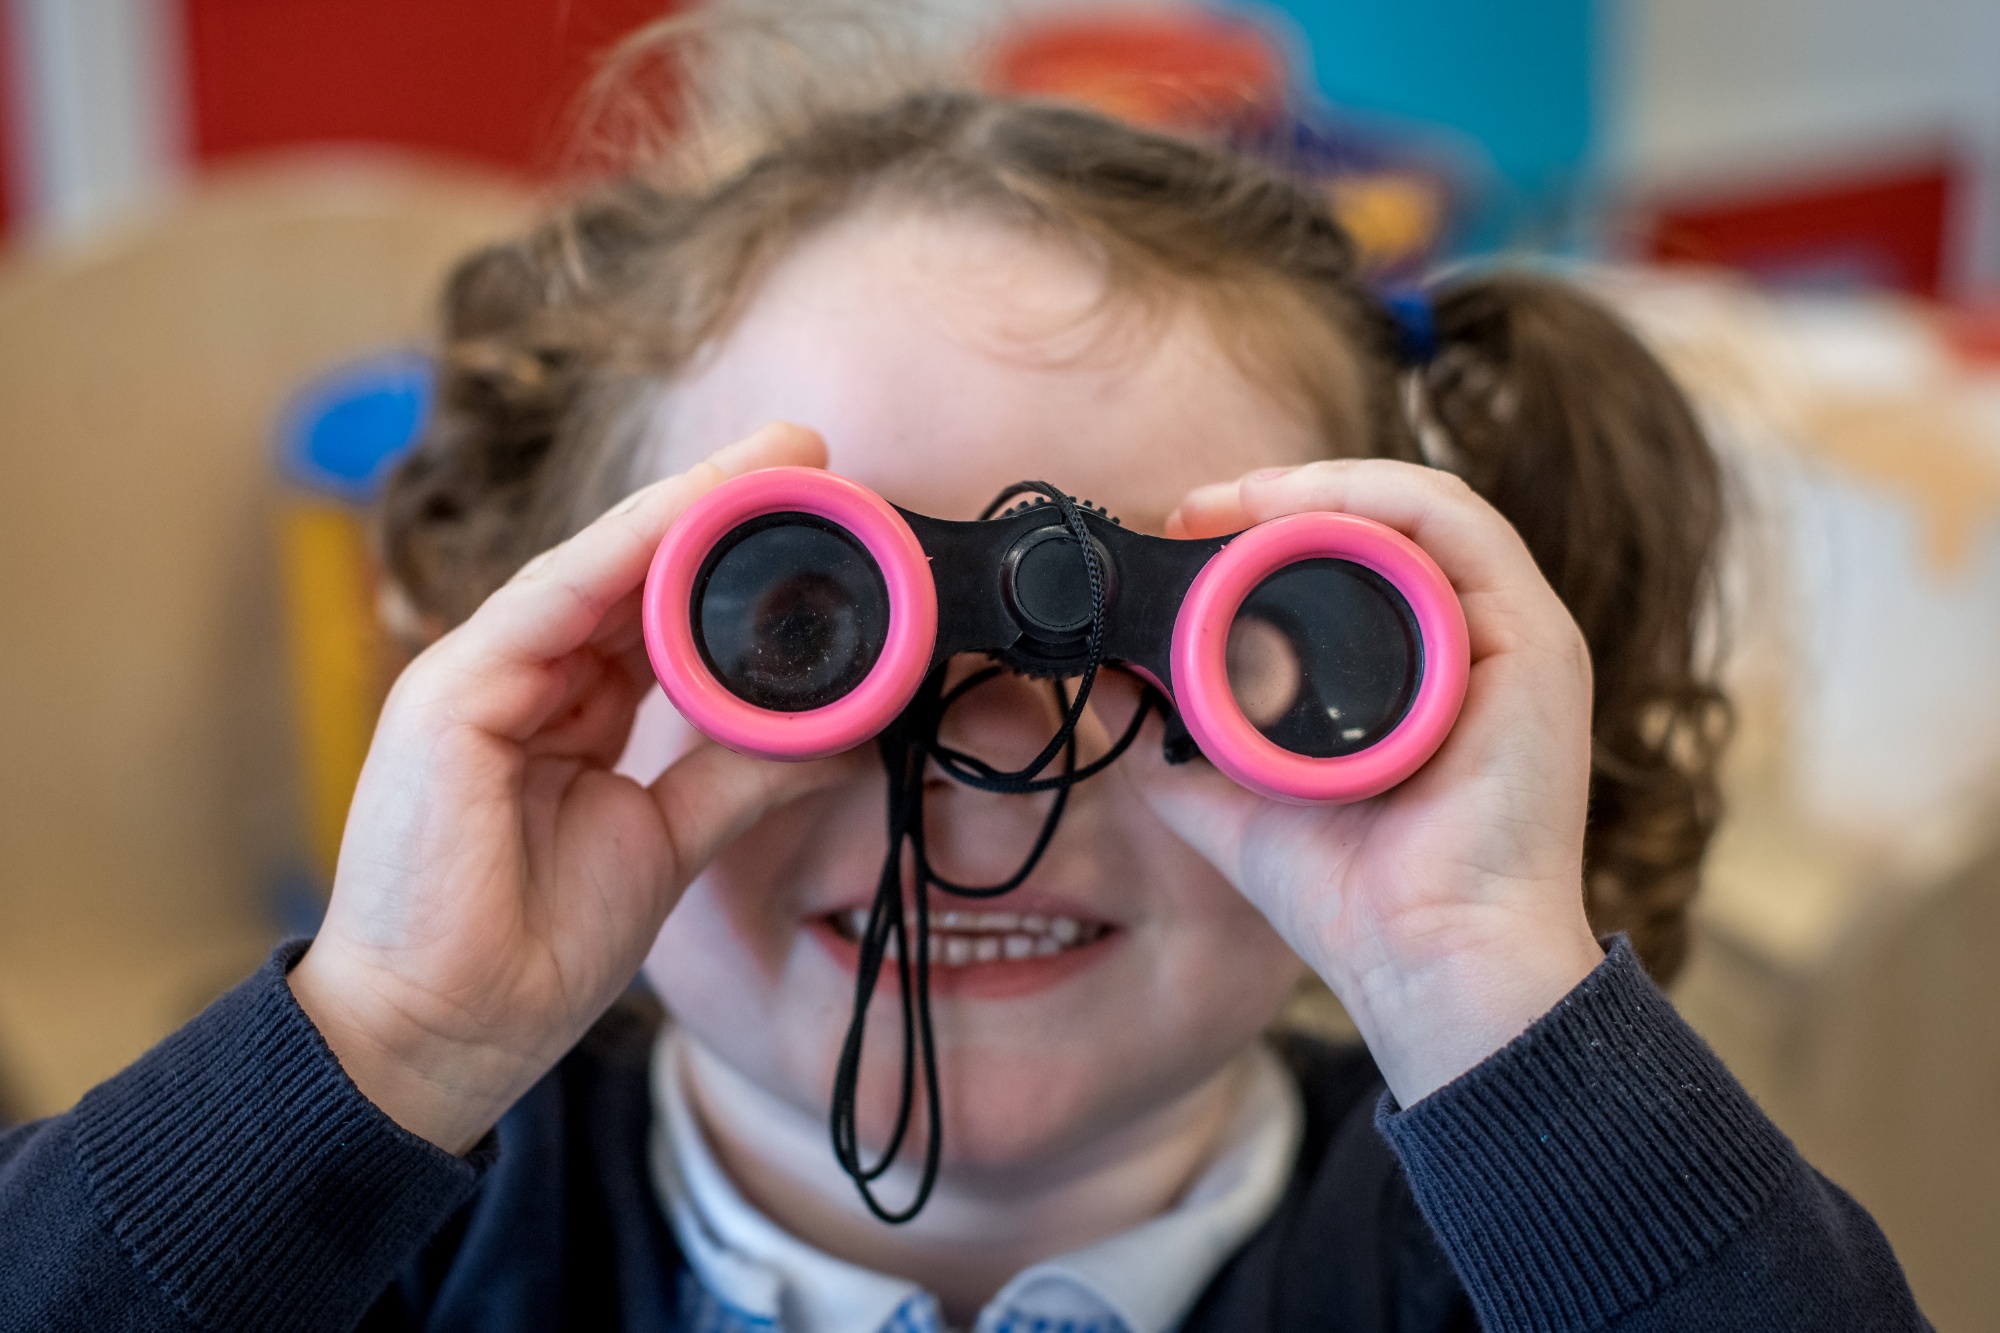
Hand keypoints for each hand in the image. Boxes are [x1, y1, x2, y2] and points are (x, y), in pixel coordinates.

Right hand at [289, 422, 859, 1152]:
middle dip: (716, 509)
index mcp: (564, 713)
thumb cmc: (535, 948)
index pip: (652, 614)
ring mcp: (479, 680)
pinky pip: (550, 603)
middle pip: (628, 574)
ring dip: (685, 510)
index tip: (815, 517)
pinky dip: (622, 553)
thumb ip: (736, 778)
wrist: (445, 1035)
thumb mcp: (665, 843)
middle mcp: (521, 681)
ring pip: (594, 569)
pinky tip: (690, 512)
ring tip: (772, 460)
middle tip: (808, 452)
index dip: (727, 562)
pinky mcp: (450, 694)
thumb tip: (836, 737)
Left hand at [1145, 460, 1604, 1105]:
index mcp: (1415, 676)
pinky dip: (1380, 497)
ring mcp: (1510, 639)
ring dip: (1324, 488)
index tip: (1181, 528)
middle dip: (1284, 499)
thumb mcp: (1232, 797)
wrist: (1426, 962)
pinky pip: (1463, 527)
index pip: (1350, 561)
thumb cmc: (1351, 898)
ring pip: (1420, 513)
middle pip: (1383, 528)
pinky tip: (1304, 505)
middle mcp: (1469, 645)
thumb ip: (1168, 740)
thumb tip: (1102, 677)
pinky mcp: (1538, 641)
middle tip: (1196, 507)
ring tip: (1236, 499)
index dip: (1265, 529)